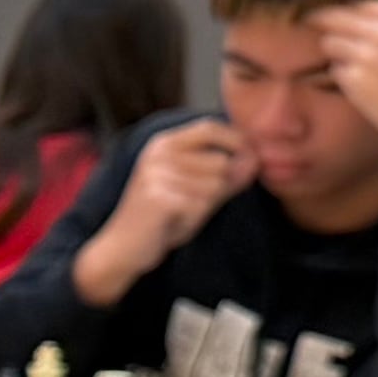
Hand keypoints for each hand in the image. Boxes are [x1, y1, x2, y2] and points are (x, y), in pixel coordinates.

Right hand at [73, 118, 249, 302]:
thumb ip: (226, 175)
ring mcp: (156, 173)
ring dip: (206, 206)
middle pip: (221, 162)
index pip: (211, 128)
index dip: (237, 141)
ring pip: (215, 185)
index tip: (248, 160)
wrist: (122, 248)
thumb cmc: (161, 218)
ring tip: (181, 213)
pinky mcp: (158, 197)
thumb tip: (255, 161)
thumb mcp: (197, 191)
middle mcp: (158, 154)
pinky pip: (201, 205)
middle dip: (220, 187)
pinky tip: (173, 224)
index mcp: (164, 144)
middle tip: (192, 203)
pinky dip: (193, 220)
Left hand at [313, 0, 377, 154]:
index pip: (357, 4)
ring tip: (356, 68)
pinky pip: (334, 70)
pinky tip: (364, 88)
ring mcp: (366, 53)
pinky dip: (342, 77)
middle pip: (333, 17)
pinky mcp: (353, 77)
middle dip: (323, 25)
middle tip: (313, 34)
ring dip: (335, 54)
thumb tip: (350, 14)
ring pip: (328, 43)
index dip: (344, 14)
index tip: (336, 21)